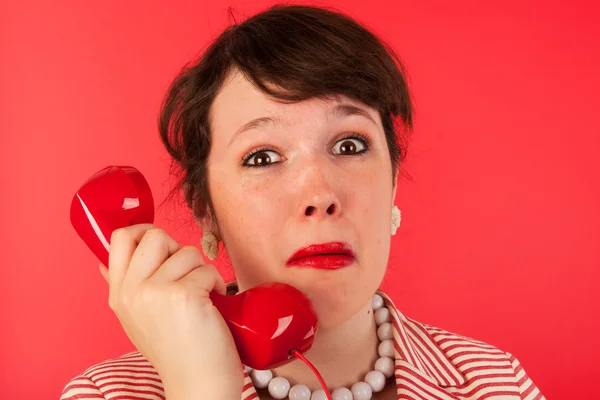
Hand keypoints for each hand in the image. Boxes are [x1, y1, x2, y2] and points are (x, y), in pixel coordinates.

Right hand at [98, 224, 242, 399]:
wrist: (196, 383)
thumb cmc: (174, 350)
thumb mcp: (135, 318)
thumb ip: (124, 288)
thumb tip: (102, 261)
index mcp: (118, 294)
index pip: (119, 239)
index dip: (144, 232)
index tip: (163, 247)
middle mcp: (131, 292)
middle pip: (153, 235)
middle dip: (177, 248)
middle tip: (186, 273)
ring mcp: (154, 292)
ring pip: (186, 251)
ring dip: (201, 270)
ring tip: (201, 296)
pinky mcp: (182, 295)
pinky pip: (206, 269)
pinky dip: (216, 284)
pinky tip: (212, 305)